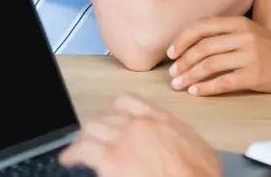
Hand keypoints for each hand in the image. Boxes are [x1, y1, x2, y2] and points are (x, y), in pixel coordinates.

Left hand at [58, 94, 219, 176]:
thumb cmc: (201, 176)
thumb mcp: (198, 147)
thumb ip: (179, 136)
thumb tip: (175, 142)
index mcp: (162, 120)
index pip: (129, 102)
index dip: (113, 110)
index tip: (108, 116)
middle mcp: (141, 124)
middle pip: (106, 115)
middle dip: (96, 126)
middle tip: (90, 136)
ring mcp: (124, 139)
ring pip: (92, 129)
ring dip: (83, 138)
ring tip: (77, 148)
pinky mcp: (111, 159)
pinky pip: (82, 150)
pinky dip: (72, 153)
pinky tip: (69, 159)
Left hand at [166, 16, 270, 95]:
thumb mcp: (250, 32)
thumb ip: (225, 34)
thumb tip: (191, 45)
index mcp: (239, 22)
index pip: (201, 26)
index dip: (182, 39)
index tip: (171, 53)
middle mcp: (243, 36)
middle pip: (202, 47)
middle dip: (182, 62)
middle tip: (172, 75)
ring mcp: (250, 56)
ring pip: (209, 65)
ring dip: (189, 76)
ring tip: (179, 85)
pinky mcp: (255, 75)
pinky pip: (223, 82)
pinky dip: (205, 88)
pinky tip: (196, 93)